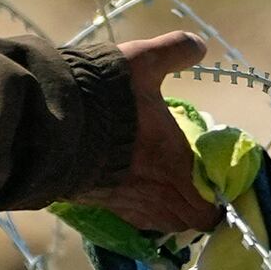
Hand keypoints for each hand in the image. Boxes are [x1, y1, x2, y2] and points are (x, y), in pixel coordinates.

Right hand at [95, 31, 213, 237]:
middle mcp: (156, 192)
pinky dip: (144, 213)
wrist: (50, 119)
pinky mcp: (101, 204)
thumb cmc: (105, 93)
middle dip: (199, 208)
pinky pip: (134, 220)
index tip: (220, 185)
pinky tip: (139, 194)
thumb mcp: (143, 61)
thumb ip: (175, 50)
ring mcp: (127, 203)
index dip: (219, 200)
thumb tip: (200, 45)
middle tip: (200, 188)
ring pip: (163, 224)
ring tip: (172, 193)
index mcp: (176, 163)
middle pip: (190, 220)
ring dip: (172, 213)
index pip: (210, 205)